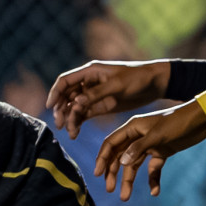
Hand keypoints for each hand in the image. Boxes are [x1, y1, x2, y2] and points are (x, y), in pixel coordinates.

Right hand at [47, 60, 170, 138]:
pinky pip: (82, 116)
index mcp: (90, 72)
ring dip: (69, 120)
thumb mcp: (117, 85)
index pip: (65, 81)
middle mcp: (88, 83)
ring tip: (72, 133)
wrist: (155, 84)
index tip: (51, 107)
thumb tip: (75, 102)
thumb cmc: (138, 78)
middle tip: (62, 124)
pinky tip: (75, 133)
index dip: (55, 93)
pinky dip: (77, 124)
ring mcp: (92, 96)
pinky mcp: (98, 106)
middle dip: (61, 111)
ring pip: (72, 109)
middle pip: (65, 97)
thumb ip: (96, 93)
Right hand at [95, 100, 205, 200]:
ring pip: (133, 166)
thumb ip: (138, 148)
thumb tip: (122, 163)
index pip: (111, 144)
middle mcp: (137, 137)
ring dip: (129, 181)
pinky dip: (152, 180)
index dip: (102, 159)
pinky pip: (152, 169)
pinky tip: (155, 191)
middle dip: (114, 174)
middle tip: (110, 189)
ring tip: (125, 197)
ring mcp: (149, 146)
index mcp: (132, 128)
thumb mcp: (158, 134)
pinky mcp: (161, 153)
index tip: (97, 174)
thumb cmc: (179, 122)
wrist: (203, 119)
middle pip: (119, 158)